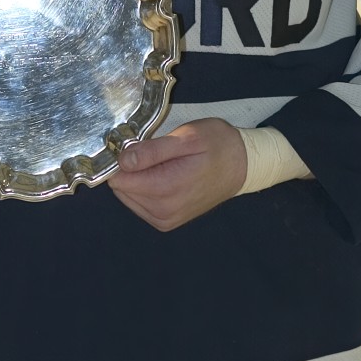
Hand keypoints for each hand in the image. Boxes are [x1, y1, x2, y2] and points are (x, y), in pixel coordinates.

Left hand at [108, 118, 246, 230]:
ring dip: (138, 178)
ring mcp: (164, 220)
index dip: (123, 158)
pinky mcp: (166, 222)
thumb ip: (152, 151)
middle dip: (131, 168)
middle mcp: (162, 212)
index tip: (137, 144)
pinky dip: (145, 187)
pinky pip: (139, 204)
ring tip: (163, 162)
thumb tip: (122, 161)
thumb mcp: (188, 137)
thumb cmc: (218, 145)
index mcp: (166, 189)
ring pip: (128, 196)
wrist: (242, 165)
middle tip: (155, 151)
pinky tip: (163, 174)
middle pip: (122, 188)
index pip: (119, 179)